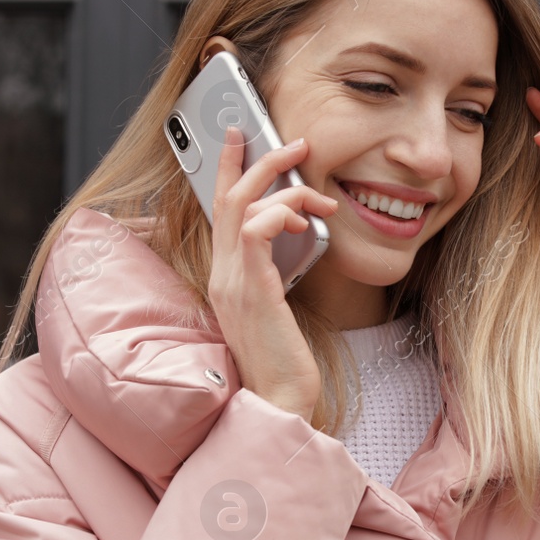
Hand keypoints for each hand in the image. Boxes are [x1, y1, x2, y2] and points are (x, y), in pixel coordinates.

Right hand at [205, 125, 338, 419]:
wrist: (279, 402)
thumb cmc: (285, 361)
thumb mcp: (278, 307)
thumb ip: (276, 272)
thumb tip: (299, 236)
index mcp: (226, 276)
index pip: (220, 210)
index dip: (228, 168)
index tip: (242, 136)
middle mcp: (221, 274)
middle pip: (227, 197)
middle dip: (259, 160)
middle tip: (295, 143)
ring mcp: (231, 282)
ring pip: (242, 206)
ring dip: (285, 187)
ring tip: (320, 195)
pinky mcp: (252, 290)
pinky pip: (255, 230)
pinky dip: (281, 214)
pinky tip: (306, 224)